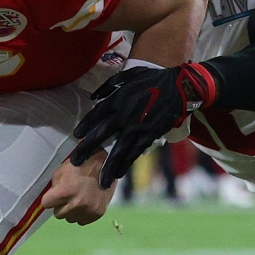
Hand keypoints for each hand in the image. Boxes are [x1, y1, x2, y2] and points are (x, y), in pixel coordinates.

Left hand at [42, 150, 114, 223]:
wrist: (104, 166)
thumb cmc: (80, 166)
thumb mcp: (61, 171)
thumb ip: (54, 187)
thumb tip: (52, 199)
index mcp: (64, 192)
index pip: (46, 204)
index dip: (50, 198)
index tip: (55, 195)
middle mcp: (76, 204)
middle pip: (58, 214)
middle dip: (60, 206)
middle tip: (68, 197)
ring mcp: (88, 210)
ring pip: (70, 219)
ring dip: (71, 211)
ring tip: (78, 200)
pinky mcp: (97, 214)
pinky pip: (82, 221)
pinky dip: (82, 214)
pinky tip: (86, 204)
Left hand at [69, 62, 217, 187]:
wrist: (179, 88)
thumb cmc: (154, 79)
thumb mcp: (129, 74)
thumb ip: (110, 85)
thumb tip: (94, 97)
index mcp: (118, 99)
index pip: (96, 115)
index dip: (85, 126)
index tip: (76, 136)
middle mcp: (124, 115)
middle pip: (101, 135)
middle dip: (87, 149)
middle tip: (75, 162)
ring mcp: (137, 127)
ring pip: (118, 149)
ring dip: (108, 166)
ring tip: (100, 180)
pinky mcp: (150, 135)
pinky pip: (135, 152)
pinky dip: (126, 164)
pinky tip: (118, 174)